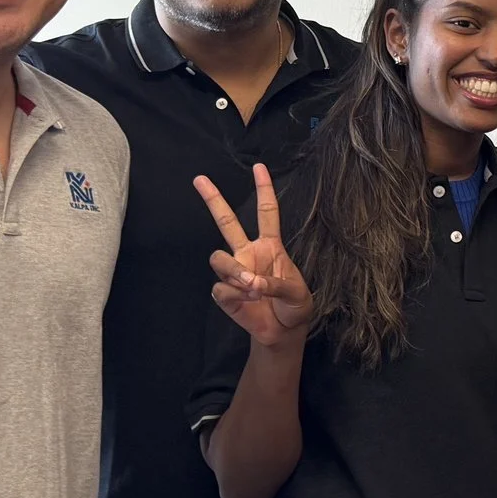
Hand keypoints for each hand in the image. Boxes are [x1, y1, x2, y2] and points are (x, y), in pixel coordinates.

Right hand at [195, 164, 312, 348]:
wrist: (284, 331)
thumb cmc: (295, 306)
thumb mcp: (297, 293)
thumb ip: (276, 284)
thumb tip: (251, 283)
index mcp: (270, 246)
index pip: (267, 213)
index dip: (264, 189)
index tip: (259, 167)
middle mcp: (248, 254)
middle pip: (226, 222)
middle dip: (213, 199)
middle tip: (199, 179)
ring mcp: (235, 272)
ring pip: (218, 259)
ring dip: (234, 272)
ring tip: (252, 287)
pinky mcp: (225, 293)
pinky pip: (221, 287)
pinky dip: (235, 295)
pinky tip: (248, 301)